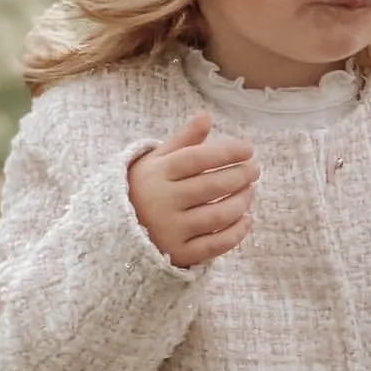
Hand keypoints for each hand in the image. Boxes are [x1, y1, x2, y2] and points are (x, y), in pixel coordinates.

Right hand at [128, 112, 258, 267]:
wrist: (114, 229)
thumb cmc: (145, 187)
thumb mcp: (156, 160)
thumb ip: (183, 140)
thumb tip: (206, 116)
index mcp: (157, 174)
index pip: (197, 159)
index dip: (226, 153)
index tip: (248, 149)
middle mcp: (163, 202)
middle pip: (211, 187)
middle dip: (240, 176)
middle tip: (255, 169)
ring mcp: (171, 230)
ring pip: (218, 216)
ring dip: (241, 202)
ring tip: (250, 191)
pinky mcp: (179, 254)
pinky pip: (215, 245)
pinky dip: (236, 232)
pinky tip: (246, 219)